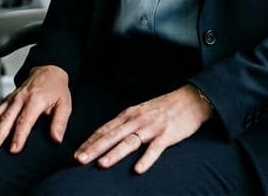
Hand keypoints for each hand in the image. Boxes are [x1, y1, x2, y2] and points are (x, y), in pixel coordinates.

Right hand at [0, 65, 71, 152]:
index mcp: (36, 100)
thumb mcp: (65, 104)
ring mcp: (11, 99)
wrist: (48, 70)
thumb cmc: (56, 89)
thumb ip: (60, 122)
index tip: (13, 149)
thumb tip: (56, 139)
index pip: (25, 120)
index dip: (19, 135)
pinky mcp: (6, 100)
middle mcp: (20, 98)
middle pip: (7, 118)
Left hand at [74, 84, 213, 173]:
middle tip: (79, 159)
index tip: (77, 153)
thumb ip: (125, 123)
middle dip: (94, 148)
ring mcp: (151, 128)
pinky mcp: (167, 135)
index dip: (90, 141)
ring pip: (129, 142)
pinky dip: (146, 159)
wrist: (191, 99)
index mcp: (129, 114)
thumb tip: (107, 136)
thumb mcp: (140, 111)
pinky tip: (137, 169)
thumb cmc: (164, 107)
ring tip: (101, 164)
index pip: (105, 129)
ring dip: (114, 153)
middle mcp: (137, 120)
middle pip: (112, 136)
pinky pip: (155, 149)